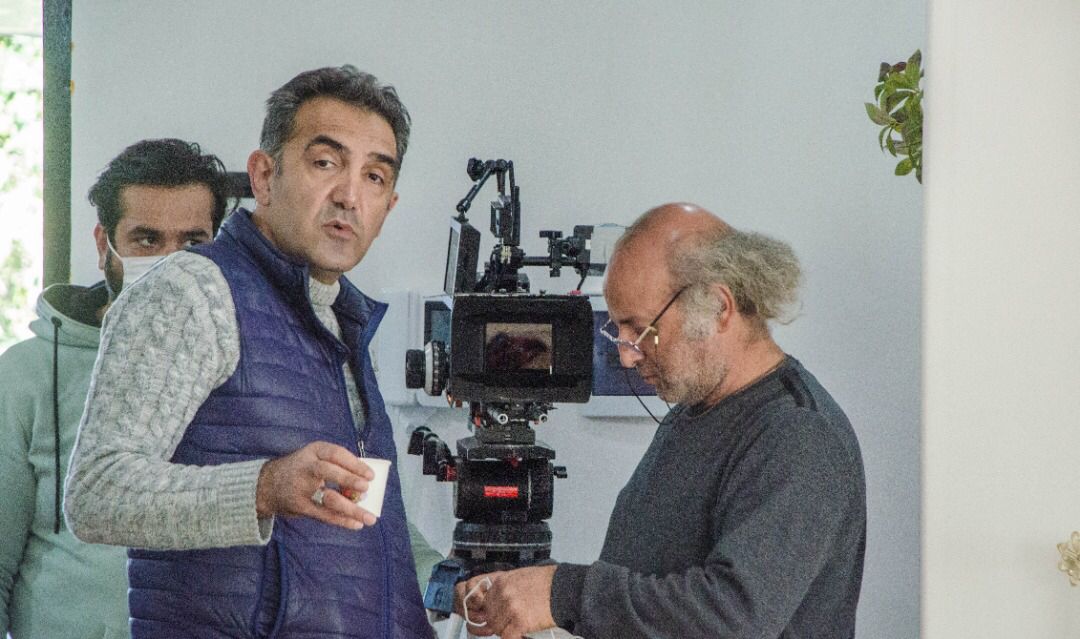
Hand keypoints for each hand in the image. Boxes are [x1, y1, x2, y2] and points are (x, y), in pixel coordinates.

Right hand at [255, 441, 377, 529]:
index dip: (354, 464)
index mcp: (314, 451)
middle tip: (366, 488)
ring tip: (369, 517)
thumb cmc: (302, 470)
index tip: (371, 475)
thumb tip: (365, 485)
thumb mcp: (314, 458)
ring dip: (350, 508)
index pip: (336, 454)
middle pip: (328, 472)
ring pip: (328, 498)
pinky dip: (341, 520)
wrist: (266, 484)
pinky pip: (323, 514)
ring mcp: (301, 488)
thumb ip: (337, 467)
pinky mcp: (299, 506)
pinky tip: (356, 524)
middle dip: (349, 480)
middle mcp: (306, 467)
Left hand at [453, 565, 557, 638]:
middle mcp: (503, 593)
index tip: (492, 617)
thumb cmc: (545, 582)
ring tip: (518, 627)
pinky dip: (513, 637)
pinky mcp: (521, 621)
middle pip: (490, 617)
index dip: (489, 612)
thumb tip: (490, 603)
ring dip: (506, 631)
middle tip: (510, 624)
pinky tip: (521, 633)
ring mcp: (511, 607)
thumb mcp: (518, 576)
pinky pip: (507, 637)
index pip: (483, 602)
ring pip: (497, 628)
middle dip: (499, 623)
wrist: (564, 588)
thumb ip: (502, 588)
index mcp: (501, 581)